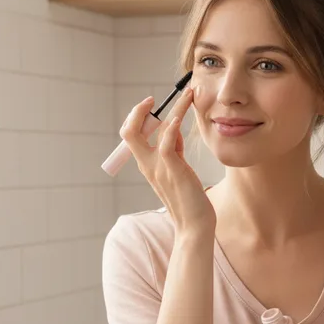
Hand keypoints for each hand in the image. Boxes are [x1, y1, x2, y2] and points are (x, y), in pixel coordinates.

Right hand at [119, 87, 215, 233]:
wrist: (195, 227)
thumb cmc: (190, 200)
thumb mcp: (179, 169)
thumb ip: (174, 150)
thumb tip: (173, 128)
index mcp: (148, 165)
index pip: (131, 134)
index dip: (138, 116)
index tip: (152, 104)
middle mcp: (149, 166)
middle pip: (129, 131)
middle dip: (138, 110)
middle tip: (154, 98)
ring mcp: (159, 169)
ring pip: (149, 133)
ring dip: (172, 108)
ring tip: (188, 95)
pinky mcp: (174, 172)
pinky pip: (166, 145)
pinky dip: (171, 129)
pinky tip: (180, 118)